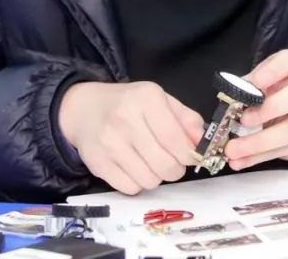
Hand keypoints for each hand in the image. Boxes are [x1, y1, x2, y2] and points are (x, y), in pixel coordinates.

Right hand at [58, 81, 204, 194]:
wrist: (84, 109)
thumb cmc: (128, 104)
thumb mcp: (160, 100)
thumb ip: (186, 118)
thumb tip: (203, 141)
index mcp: (146, 98)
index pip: (176, 139)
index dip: (189, 155)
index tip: (190, 156)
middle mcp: (126, 119)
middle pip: (166, 165)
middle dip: (175, 168)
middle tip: (170, 161)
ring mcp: (110, 143)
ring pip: (149, 180)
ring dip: (156, 176)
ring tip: (149, 162)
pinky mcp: (98, 163)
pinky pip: (130, 188)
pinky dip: (137, 183)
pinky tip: (133, 167)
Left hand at [224, 50, 287, 170]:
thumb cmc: (272, 94)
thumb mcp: (260, 84)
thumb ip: (246, 88)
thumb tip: (228, 100)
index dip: (273, 70)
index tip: (256, 82)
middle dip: (270, 109)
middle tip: (244, 120)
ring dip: (258, 143)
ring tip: (232, 150)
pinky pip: (280, 153)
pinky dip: (255, 158)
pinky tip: (238, 161)